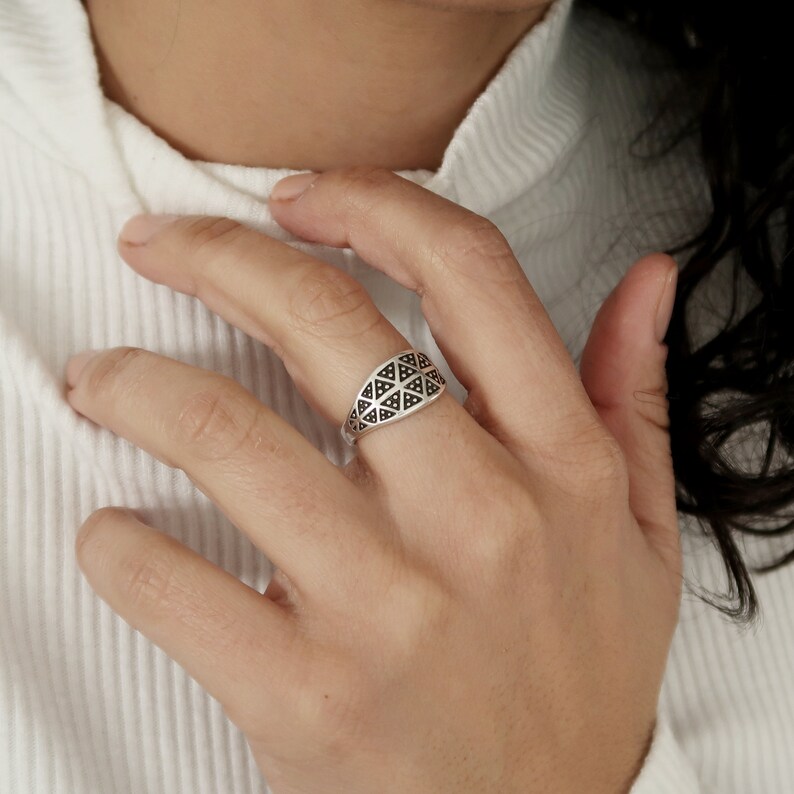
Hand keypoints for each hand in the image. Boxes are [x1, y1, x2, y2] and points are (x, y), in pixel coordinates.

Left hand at [66, 166, 681, 793]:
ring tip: (102, 379)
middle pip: (320, 321)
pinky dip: (119, 545)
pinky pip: (174, 584)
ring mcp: (388, 606)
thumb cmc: (581, 678)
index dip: (369, 204)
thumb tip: (647, 281)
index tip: (299, 199)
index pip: (466, 274)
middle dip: (217, 256)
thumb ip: (633, 393)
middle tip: (161, 248)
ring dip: (135, 385)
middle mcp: (478, 517)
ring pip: (225, 433)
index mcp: (561, 465)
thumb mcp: (642, 532)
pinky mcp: (305, 694)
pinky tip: (115, 532)